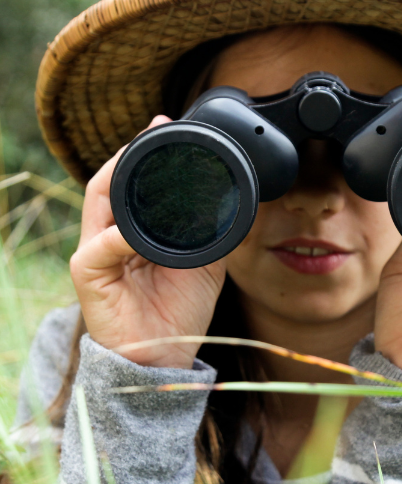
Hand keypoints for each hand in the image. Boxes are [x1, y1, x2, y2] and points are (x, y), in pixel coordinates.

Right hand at [70, 116, 225, 369]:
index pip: (131, 181)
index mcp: (134, 230)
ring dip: (119, 175)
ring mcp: (95, 252)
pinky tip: (135, 230)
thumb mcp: (204, 261)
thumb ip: (208, 230)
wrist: (163, 358)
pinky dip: (119, 236)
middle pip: (110, 181)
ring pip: (99, 200)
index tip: (166, 125)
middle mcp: (110, 235)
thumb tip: (231, 199)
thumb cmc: (178, 310)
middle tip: (156, 129)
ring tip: (142, 156)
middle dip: (130, 151)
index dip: (144, 152)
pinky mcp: (88, 274)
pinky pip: (101, 246)